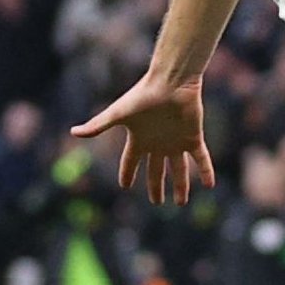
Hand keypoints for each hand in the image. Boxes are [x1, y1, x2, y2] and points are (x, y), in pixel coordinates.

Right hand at [70, 71, 214, 203]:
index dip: (127, 173)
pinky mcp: (193, 137)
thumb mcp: (117, 114)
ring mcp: (176, 141)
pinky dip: (206, 171)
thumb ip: (98, 125)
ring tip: (180, 202)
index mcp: (139, 139)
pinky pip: (201, 158)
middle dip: (155, 186)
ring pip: (179, 169)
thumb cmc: (142, 96)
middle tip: (157, 203)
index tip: (124, 186)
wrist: (170, 82)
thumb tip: (73, 132)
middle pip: (156, 170)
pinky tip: (210, 185)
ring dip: (181, 186)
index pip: (131, 161)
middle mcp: (158, 143)